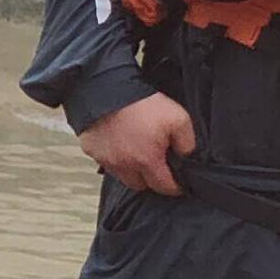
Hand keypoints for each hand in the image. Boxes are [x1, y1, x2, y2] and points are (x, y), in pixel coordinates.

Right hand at [75, 91, 196, 197]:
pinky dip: (115, 158)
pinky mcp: (92, 151)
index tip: (179, 184)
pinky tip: (120, 144)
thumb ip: (187, 142)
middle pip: (140, 185)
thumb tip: (185, 155)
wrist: (106, 90)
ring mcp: (106, 159)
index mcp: (147, 161)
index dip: (175, 187)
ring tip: (137, 154)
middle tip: (157, 166)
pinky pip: (106, 162)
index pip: (164, 187)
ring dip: (131, 170)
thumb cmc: (142, 105)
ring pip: (122, 176)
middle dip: (150, 180)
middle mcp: (124, 165)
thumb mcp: (179, 118)